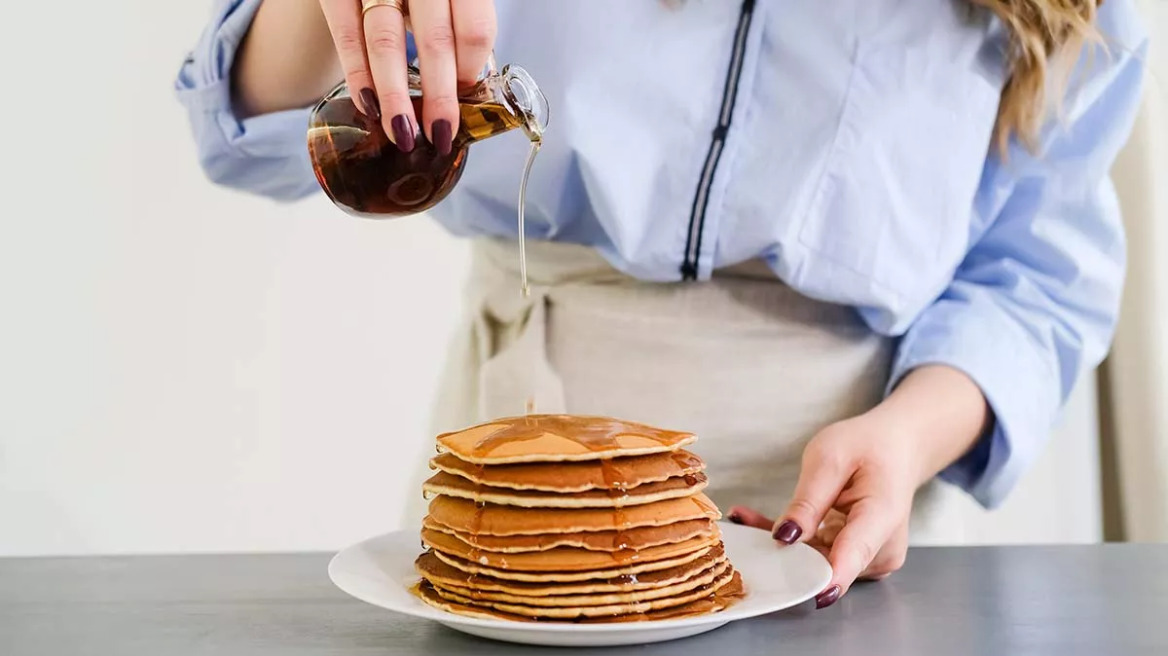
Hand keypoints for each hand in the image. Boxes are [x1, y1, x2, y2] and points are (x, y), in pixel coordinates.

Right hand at [318, 0, 496, 153]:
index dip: (470, 72)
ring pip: (386, 43)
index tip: (465, 102)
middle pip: (435, 41)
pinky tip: (369, 107)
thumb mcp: (447, 3)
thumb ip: (457, 34)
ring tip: (402, 133)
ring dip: (395, 96)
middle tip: (439, 134)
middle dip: (438, 96)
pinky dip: (358, 75)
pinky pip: (347, 36)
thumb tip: (464, 94)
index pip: (474, 30)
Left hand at [728, 365, 988, 608]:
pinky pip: (819, 556)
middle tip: (740, 522)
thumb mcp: (829, 457)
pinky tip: (762, 524)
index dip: (821, 578)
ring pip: (817, 562)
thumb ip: (808, 501)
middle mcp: (881, 548)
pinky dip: (794, 542)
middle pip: (825, 563)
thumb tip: (784, 537)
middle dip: (782, 549)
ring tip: (747, 517)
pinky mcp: (858, 560)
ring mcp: (871, 558)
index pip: (851, 556)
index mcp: (882, 516)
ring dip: (782, 544)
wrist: (896, 449)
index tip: (793, 588)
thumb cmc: (868, 447)